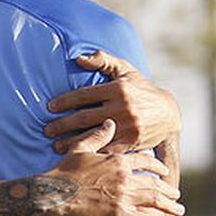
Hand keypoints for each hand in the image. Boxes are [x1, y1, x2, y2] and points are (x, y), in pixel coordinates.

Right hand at [42, 120, 183, 215]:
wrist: (53, 194)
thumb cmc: (64, 172)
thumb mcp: (81, 149)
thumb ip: (98, 136)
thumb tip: (110, 122)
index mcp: (118, 160)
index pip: (145, 161)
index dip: (157, 166)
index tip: (164, 172)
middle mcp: (126, 177)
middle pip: (155, 182)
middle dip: (168, 189)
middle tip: (176, 194)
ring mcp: (124, 196)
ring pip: (155, 200)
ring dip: (169, 206)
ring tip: (179, 210)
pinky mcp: (120, 215)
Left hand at [45, 51, 180, 154]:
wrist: (168, 114)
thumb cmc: (141, 88)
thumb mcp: (125, 69)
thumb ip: (103, 61)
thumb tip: (78, 59)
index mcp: (118, 88)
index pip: (84, 95)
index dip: (65, 101)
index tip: (50, 107)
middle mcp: (122, 107)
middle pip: (84, 118)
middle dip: (62, 125)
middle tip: (47, 130)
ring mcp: (127, 127)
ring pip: (93, 135)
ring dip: (72, 142)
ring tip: (56, 147)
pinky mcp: (131, 143)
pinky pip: (106, 148)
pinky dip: (91, 153)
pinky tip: (78, 156)